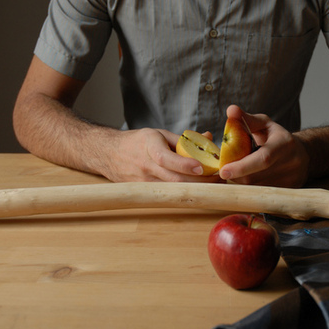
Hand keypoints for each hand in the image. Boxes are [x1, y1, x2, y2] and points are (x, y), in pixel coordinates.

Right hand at [103, 128, 222, 182]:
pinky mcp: (145, 192)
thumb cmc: (138, 142)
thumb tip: (208, 138)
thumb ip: (184, 139)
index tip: (201, 168)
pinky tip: (199, 192)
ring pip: (174, 190)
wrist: (109, 154)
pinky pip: (168, 194)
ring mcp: (144, 182)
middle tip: (219, 178)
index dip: (183, 164)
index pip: (166, 158)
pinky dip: (185, 194)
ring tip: (214, 185)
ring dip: (196, 189)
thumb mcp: (159, 134)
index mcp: (149, 147)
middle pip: (174, 180)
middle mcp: (145, 166)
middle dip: (200, 181)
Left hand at [219, 105, 309, 187]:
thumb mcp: (264, 124)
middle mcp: (291, 162)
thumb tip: (230, 110)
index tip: (223, 170)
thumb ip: (246, 119)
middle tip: (226, 170)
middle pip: (256, 177)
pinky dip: (251, 189)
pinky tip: (249, 179)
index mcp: (284, 143)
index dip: (242, 166)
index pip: (263, 159)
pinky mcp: (289, 190)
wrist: (303, 154)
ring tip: (238, 172)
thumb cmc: (277, 137)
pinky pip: (263, 194)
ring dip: (242, 182)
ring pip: (257, 188)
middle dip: (236, 175)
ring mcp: (292, 179)